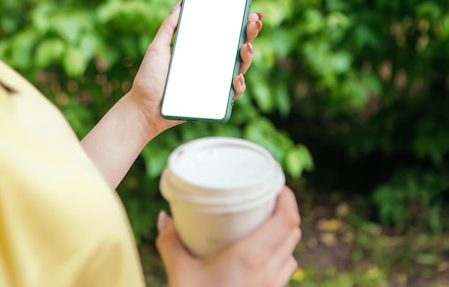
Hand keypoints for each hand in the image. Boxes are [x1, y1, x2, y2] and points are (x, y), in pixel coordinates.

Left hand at [126, 1, 263, 137]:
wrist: (143, 107)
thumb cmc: (149, 78)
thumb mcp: (158, 47)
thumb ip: (169, 27)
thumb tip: (181, 4)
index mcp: (201, 51)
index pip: (225, 34)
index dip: (240, 23)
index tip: (250, 11)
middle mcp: (210, 65)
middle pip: (237, 48)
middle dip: (250, 33)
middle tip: (254, 22)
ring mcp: (213, 82)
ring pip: (239, 68)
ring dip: (248, 56)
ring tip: (246, 46)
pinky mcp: (213, 100)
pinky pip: (232, 93)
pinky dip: (238, 85)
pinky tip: (236, 77)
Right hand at [156, 187, 300, 286]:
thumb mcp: (179, 271)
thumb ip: (170, 240)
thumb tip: (165, 217)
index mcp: (252, 258)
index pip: (286, 220)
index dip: (289, 199)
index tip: (279, 185)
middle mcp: (269, 272)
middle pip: (292, 233)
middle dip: (284, 213)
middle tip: (267, 200)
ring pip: (291, 254)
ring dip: (284, 236)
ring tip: (265, 226)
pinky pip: (284, 272)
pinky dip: (279, 258)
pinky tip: (259, 257)